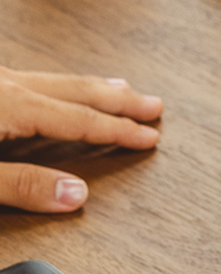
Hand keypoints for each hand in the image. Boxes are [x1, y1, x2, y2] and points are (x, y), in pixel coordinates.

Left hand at [0, 69, 160, 212]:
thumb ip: (21, 185)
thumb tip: (74, 194)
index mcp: (9, 104)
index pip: (80, 120)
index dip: (119, 130)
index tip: (148, 137)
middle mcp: (4, 83)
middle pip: (78, 90)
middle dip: (120, 100)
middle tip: (152, 105)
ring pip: (57, 79)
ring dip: (93, 88)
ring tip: (119, 90)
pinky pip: (34, 79)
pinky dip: (62, 86)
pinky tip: (59, 90)